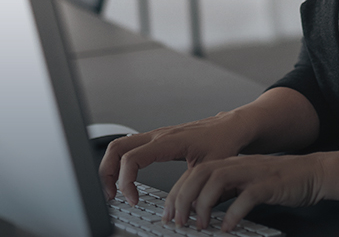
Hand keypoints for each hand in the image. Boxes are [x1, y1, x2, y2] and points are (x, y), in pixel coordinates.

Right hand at [99, 112, 250, 203]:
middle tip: (110, 195)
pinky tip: (127, 179)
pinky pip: (130, 147)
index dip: (126, 182)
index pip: (132, 159)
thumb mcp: (209, 167)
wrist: (231, 126)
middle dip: (107, 173)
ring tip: (113, 190)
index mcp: (168, 141)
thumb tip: (179, 212)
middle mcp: (158, 135)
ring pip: (119, 145)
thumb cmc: (223, 141)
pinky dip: (121, 163)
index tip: (134, 200)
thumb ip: (192, 188)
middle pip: (116, 148)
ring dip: (111, 167)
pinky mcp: (157, 139)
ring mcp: (156, 135)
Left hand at [163, 152, 338, 231]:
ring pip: (217, 180)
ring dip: (204, 204)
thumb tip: (200, 211)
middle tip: (178, 221)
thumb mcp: (245, 185)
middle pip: (200, 173)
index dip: (176, 194)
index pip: (193, 173)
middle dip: (183, 198)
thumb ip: (224, 193)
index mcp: (229, 164)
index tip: (168, 214)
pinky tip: (228, 227)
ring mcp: (253, 172)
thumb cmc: (279, 182)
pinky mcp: (269, 184)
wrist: (312, 174)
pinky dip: (233, 213)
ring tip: (201, 225)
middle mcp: (238, 164)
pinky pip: (246, 196)